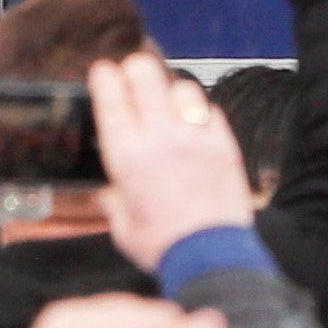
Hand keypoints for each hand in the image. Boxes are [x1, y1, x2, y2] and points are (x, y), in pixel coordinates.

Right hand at [94, 52, 258, 268]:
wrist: (213, 257)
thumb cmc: (165, 246)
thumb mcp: (123, 228)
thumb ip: (113, 203)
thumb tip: (107, 194)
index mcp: (128, 157)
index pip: (111, 96)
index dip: (105, 76)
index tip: (103, 72)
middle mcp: (160, 138)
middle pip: (145, 74)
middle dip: (135, 70)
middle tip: (134, 80)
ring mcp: (195, 138)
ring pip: (181, 86)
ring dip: (170, 91)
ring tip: (168, 106)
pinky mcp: (223, 144)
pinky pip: (210, 111)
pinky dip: (200, 114)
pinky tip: (195, 128)